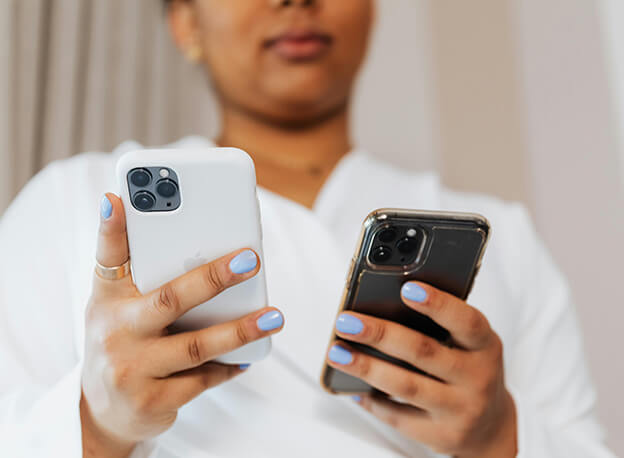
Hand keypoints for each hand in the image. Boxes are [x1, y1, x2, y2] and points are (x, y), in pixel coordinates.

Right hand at [80, 194, 283, 456]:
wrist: (103, 412)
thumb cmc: (119, 340)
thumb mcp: (113, 303)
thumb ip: (131, 265)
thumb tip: (134, 211)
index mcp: (109, 299)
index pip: (108, 256)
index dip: (112, 228)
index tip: (120, 198)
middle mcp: (116, 332)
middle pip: (170, 299)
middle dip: (213, 278)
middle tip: (250, 261)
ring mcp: (133, 370)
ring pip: (196, 346)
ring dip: (240, 330)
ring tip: (274, 317)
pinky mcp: (154, 401)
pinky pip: (202, 381)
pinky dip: (228, 366)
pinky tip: (249, 355)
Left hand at [326, 282, 516, 457]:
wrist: (492, 427)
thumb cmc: (470, 369)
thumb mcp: (469, 343)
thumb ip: (440, 324)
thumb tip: (382, 302)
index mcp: (485, 346)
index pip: (465, 322)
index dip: (438, 304)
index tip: (406, 289)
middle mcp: (477, 378)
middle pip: (423, 352)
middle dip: (380, 334)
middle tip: (347, 321)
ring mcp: (460, 410)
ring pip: (406, 386)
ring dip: (366, 367)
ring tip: (337, 352)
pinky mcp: (441, 436)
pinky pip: (398, 417)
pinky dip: (371, 400)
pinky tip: (351, 385)